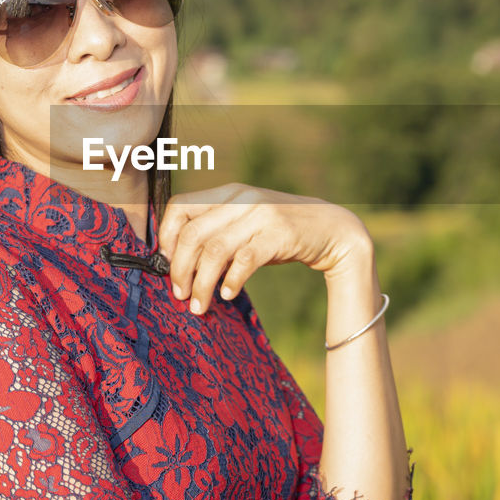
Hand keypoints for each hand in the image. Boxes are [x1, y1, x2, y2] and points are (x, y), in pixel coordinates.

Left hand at [157, 183, 371, 315]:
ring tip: (199, 305)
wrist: (332, 229)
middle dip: (180, 269)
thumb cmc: (280, 233)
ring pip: (215, 250)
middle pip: (193, 234)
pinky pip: (245, 259)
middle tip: (179, 294)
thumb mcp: (246, 223)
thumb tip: (178, 262)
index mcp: (227, 193)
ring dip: (202, 283)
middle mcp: (241, 199)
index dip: (166, 237)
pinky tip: (227, 294)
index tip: (166, 263)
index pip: (180, 206)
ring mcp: (261, 214)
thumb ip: (217, 232)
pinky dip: (232, 280)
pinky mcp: (280, 234)